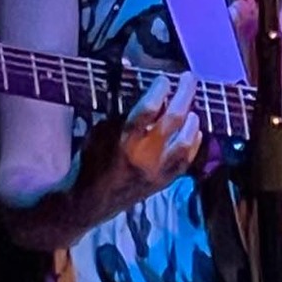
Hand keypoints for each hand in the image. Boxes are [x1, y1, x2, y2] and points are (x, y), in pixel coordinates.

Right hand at [76, 71, 201, 219]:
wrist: (88, 202)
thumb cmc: (91, 161)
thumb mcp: (100, 131)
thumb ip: (124, 113)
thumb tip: (148, 94)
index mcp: (124, 141)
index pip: (148, 109)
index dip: (159, 89)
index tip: (164, 78)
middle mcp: (145, 156)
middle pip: (173, 120)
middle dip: (184, 94)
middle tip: (188, 78)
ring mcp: (158, 171)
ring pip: (185, 141)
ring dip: (192, 120)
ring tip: (191, 108)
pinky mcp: (165, 182)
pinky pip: (186, 160)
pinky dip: (192, 142)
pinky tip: (194, 130)